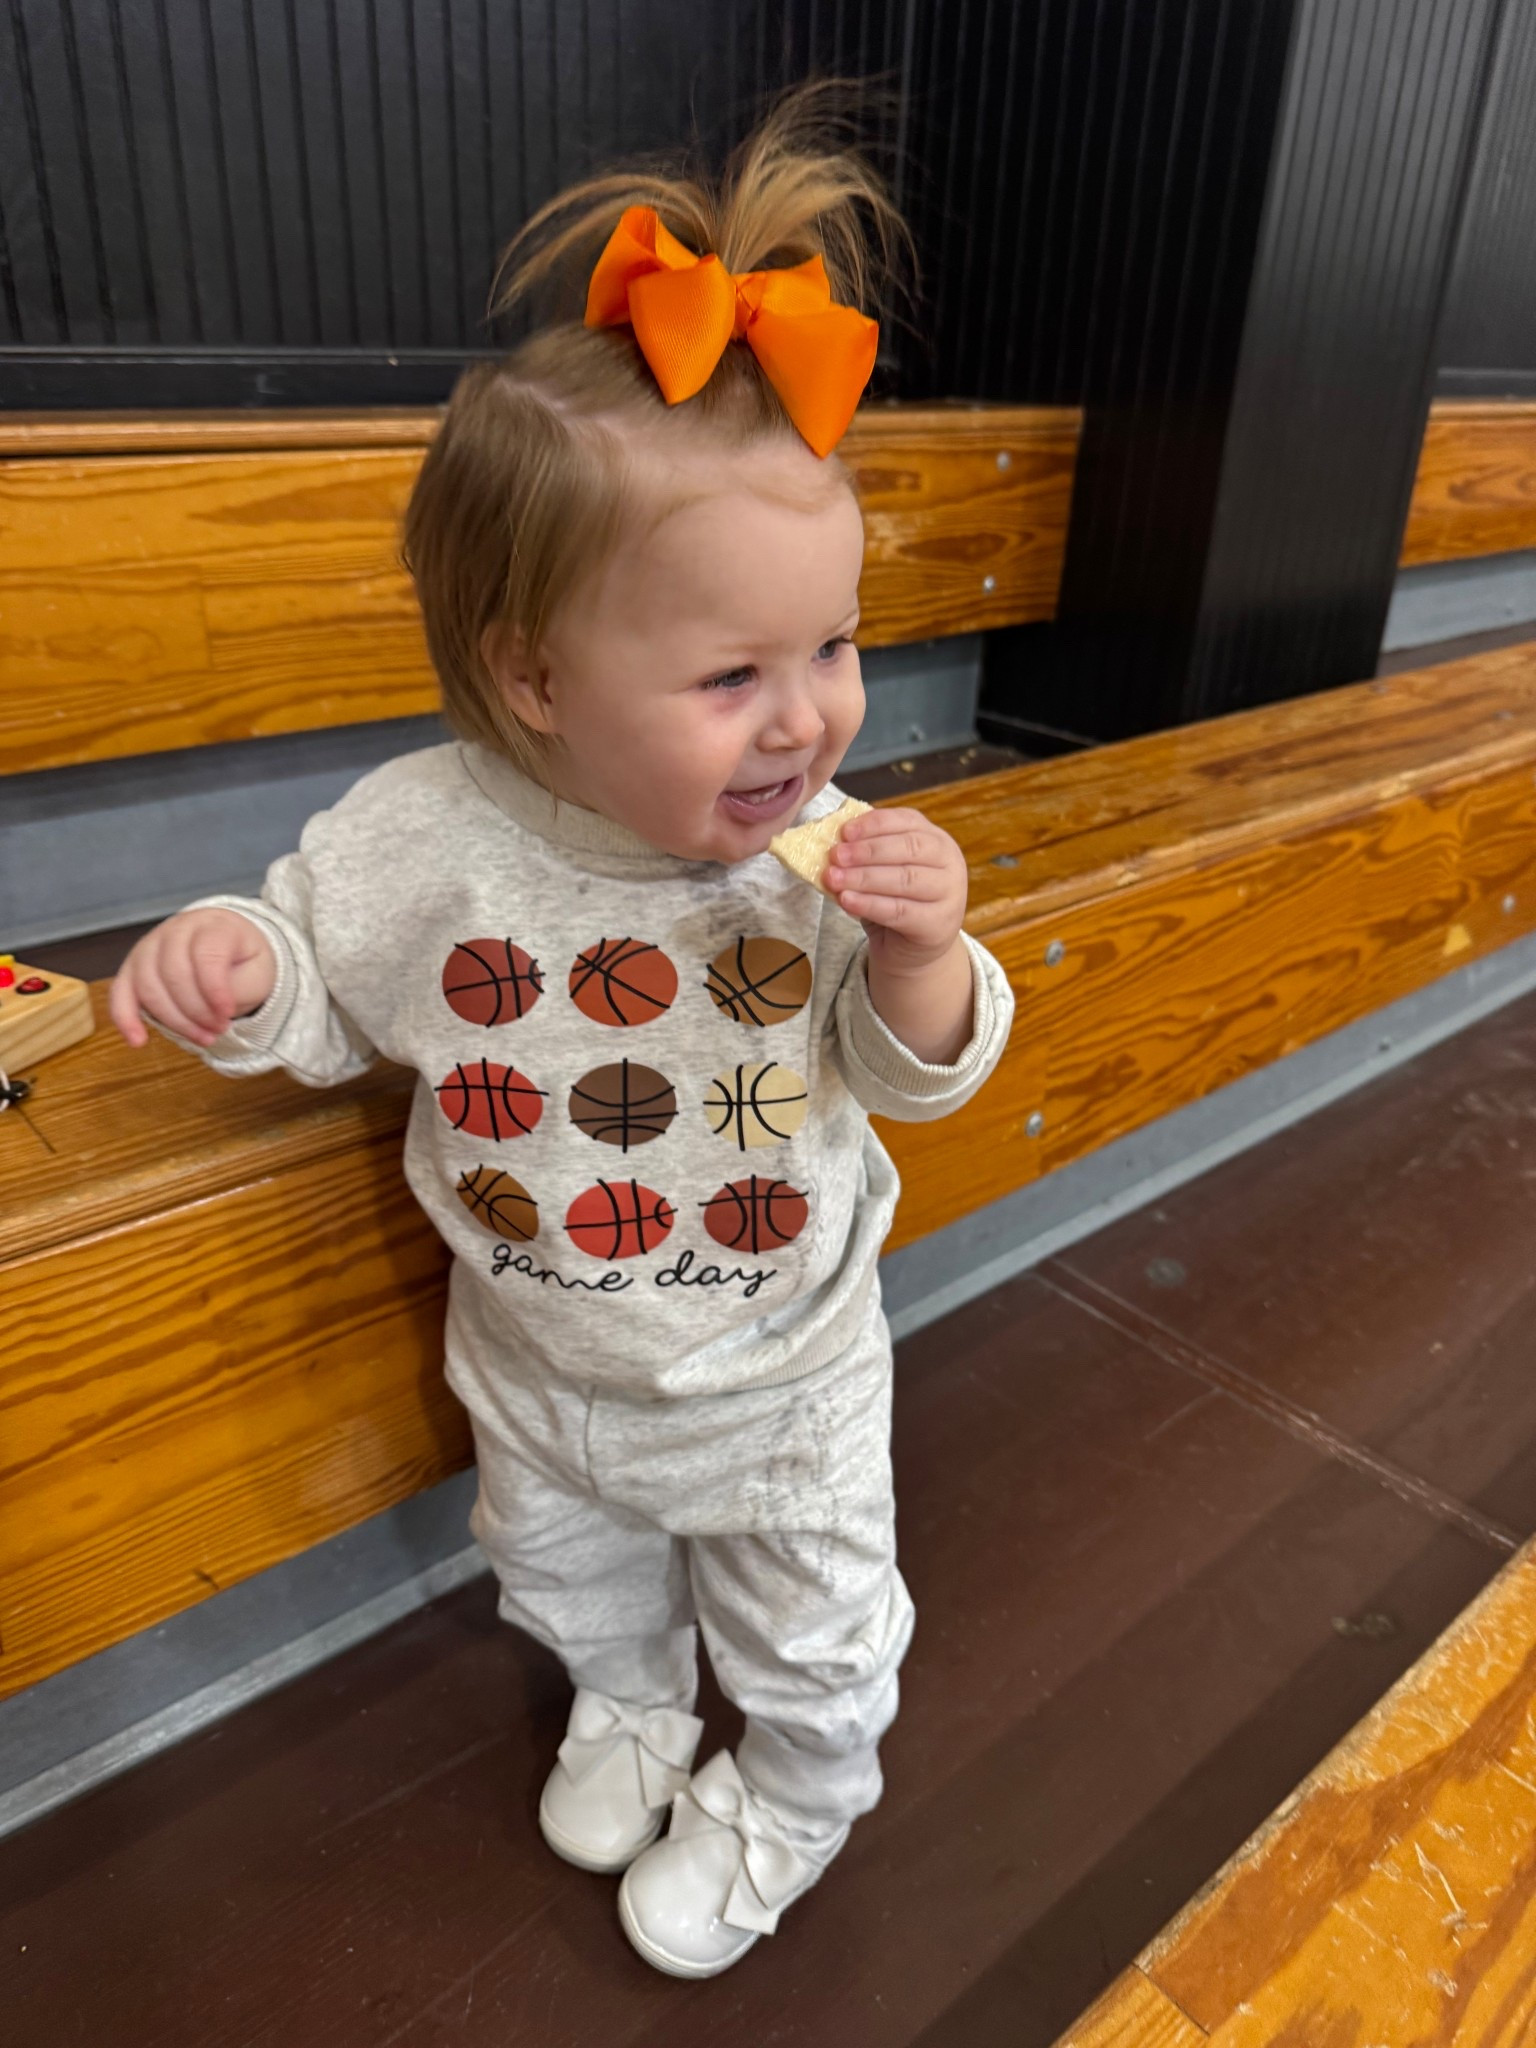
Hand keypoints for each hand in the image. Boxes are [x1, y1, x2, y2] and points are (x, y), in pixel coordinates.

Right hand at [110, 909, 276, 1049]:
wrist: (229, 946)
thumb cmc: (243, 959)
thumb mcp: (258, 972)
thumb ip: (239, 987)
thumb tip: (215, 1009)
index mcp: (213, 926)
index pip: (206, 954)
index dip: (214, 989)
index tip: (227, 1014)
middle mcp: (176, 930)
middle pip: (174, 973)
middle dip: (197, 1011)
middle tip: (219, 1029)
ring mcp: (150, 946)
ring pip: (148, 986)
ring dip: (174, 1021)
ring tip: (203, 1038)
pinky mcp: (134, 966)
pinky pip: (121, 991)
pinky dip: (125, 1018)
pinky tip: (138, 1041)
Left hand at [824, 805, 968, 971]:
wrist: (912, 949)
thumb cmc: (895, 901)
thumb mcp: (884, 870)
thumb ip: (866, 854)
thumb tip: (834, 844)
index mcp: (936, 839)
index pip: (908, 821)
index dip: (875, 824)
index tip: (844, 831)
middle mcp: (950, 863)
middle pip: (909, 848)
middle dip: (868, 851)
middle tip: (835, 855)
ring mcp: (949, 894)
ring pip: (905, 879)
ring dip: (864, 878)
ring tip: (833, 879)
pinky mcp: (937, 925)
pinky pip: (899, 911)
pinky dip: (869, 904)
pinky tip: (846, 901)